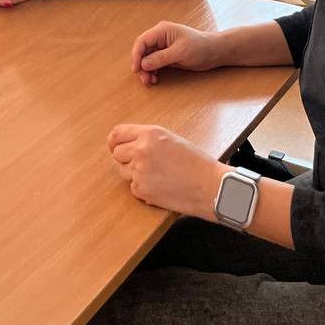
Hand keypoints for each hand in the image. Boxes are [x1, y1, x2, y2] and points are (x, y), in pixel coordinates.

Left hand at [108, 124, 222, 217]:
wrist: (209, 186)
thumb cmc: (196, 162)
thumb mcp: (170, 139)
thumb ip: (147, 139)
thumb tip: (126, 144)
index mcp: (149, 134)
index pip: (117, 134)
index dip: (114, 142)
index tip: (115, 146)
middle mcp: (141, 151)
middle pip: (117, 154)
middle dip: (126, 158)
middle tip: (142, 163)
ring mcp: (139, 172)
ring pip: (123, 172)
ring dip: (134, 173)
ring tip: (156, 174)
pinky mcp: (141, 190)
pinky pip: (133, 187)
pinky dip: (142, 188)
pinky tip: (160, 186)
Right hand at [131, 21, 227, 85]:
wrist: (214, 52)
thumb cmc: (200, 47)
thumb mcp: (180, 52)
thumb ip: (161, 58)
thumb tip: (143, 64)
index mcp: (162, 31)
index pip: (142, 41)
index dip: (136, 55)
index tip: (136, 69)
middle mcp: (160, 37)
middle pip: (142, 51)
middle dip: (141, 66)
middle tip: (145, 78)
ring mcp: (162, 47)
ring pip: (147, 59)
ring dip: (146, 70)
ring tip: (150, 81)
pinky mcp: (166, 56)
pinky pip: (154, 64)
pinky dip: (152, 71)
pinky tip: (155, 78)